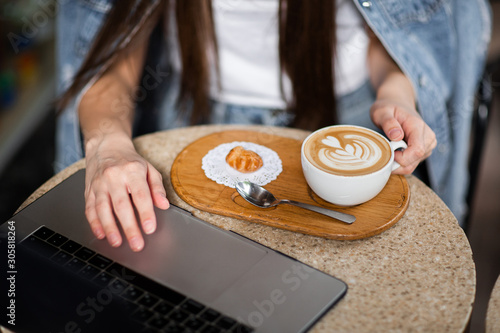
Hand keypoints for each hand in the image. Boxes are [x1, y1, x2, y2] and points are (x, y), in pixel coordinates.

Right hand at [84, 135, 169, 250]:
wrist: (105, 146)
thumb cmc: (130, 161)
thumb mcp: (149, 169)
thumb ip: (157, 187)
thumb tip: (164, 205)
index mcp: (132, 171)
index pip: (140, 195)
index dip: (145, 213)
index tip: (150, 229)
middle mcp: (114, 177)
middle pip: (121, 205)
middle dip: (129, 227)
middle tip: (137, 243)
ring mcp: (99, 184)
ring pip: (102, 208)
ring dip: (110, 227)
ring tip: (117, 242)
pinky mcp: (89, 190)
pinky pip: (89, 208)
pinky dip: (94, 223)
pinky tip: (101, 234)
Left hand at [370, 99, 436, 173]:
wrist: (398, 104)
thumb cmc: (389, 108)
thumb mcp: (382, 112)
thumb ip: (388, 123)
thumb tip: (397, 136)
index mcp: (418, 127)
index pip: (417, 150)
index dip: (401, 158)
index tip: (389, 152)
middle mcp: (428, 137)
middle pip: (414, 160)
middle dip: (397, 162)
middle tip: (386, 150)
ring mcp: (428, 145)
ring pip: (413, 165)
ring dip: (398, 163)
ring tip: (390, 148)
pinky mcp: (425, 151)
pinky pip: (411, 164)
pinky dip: (400, 163)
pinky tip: (395, 152)